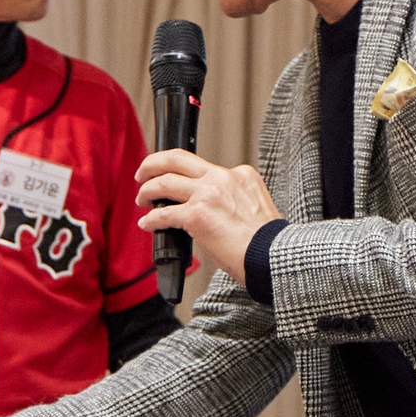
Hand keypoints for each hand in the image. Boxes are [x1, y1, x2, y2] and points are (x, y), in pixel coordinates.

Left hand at [137, 148, 280, 284]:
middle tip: (143, 173)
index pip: (204, 166)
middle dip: (154, 163)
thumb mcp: (254, 206)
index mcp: (241, 174)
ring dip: (147, 190)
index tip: (174, 179)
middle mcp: (223, 178)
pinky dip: (151, 219)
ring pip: (165, 182)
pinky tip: (147, 224)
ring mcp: (208, 194)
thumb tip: (208, 212)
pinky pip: (163, 213)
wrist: (273, 257)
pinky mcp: (197, 214)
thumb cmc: (266, 242)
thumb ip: (231, 200)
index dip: (183, 173)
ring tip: (142, 199)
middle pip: (177, 158)